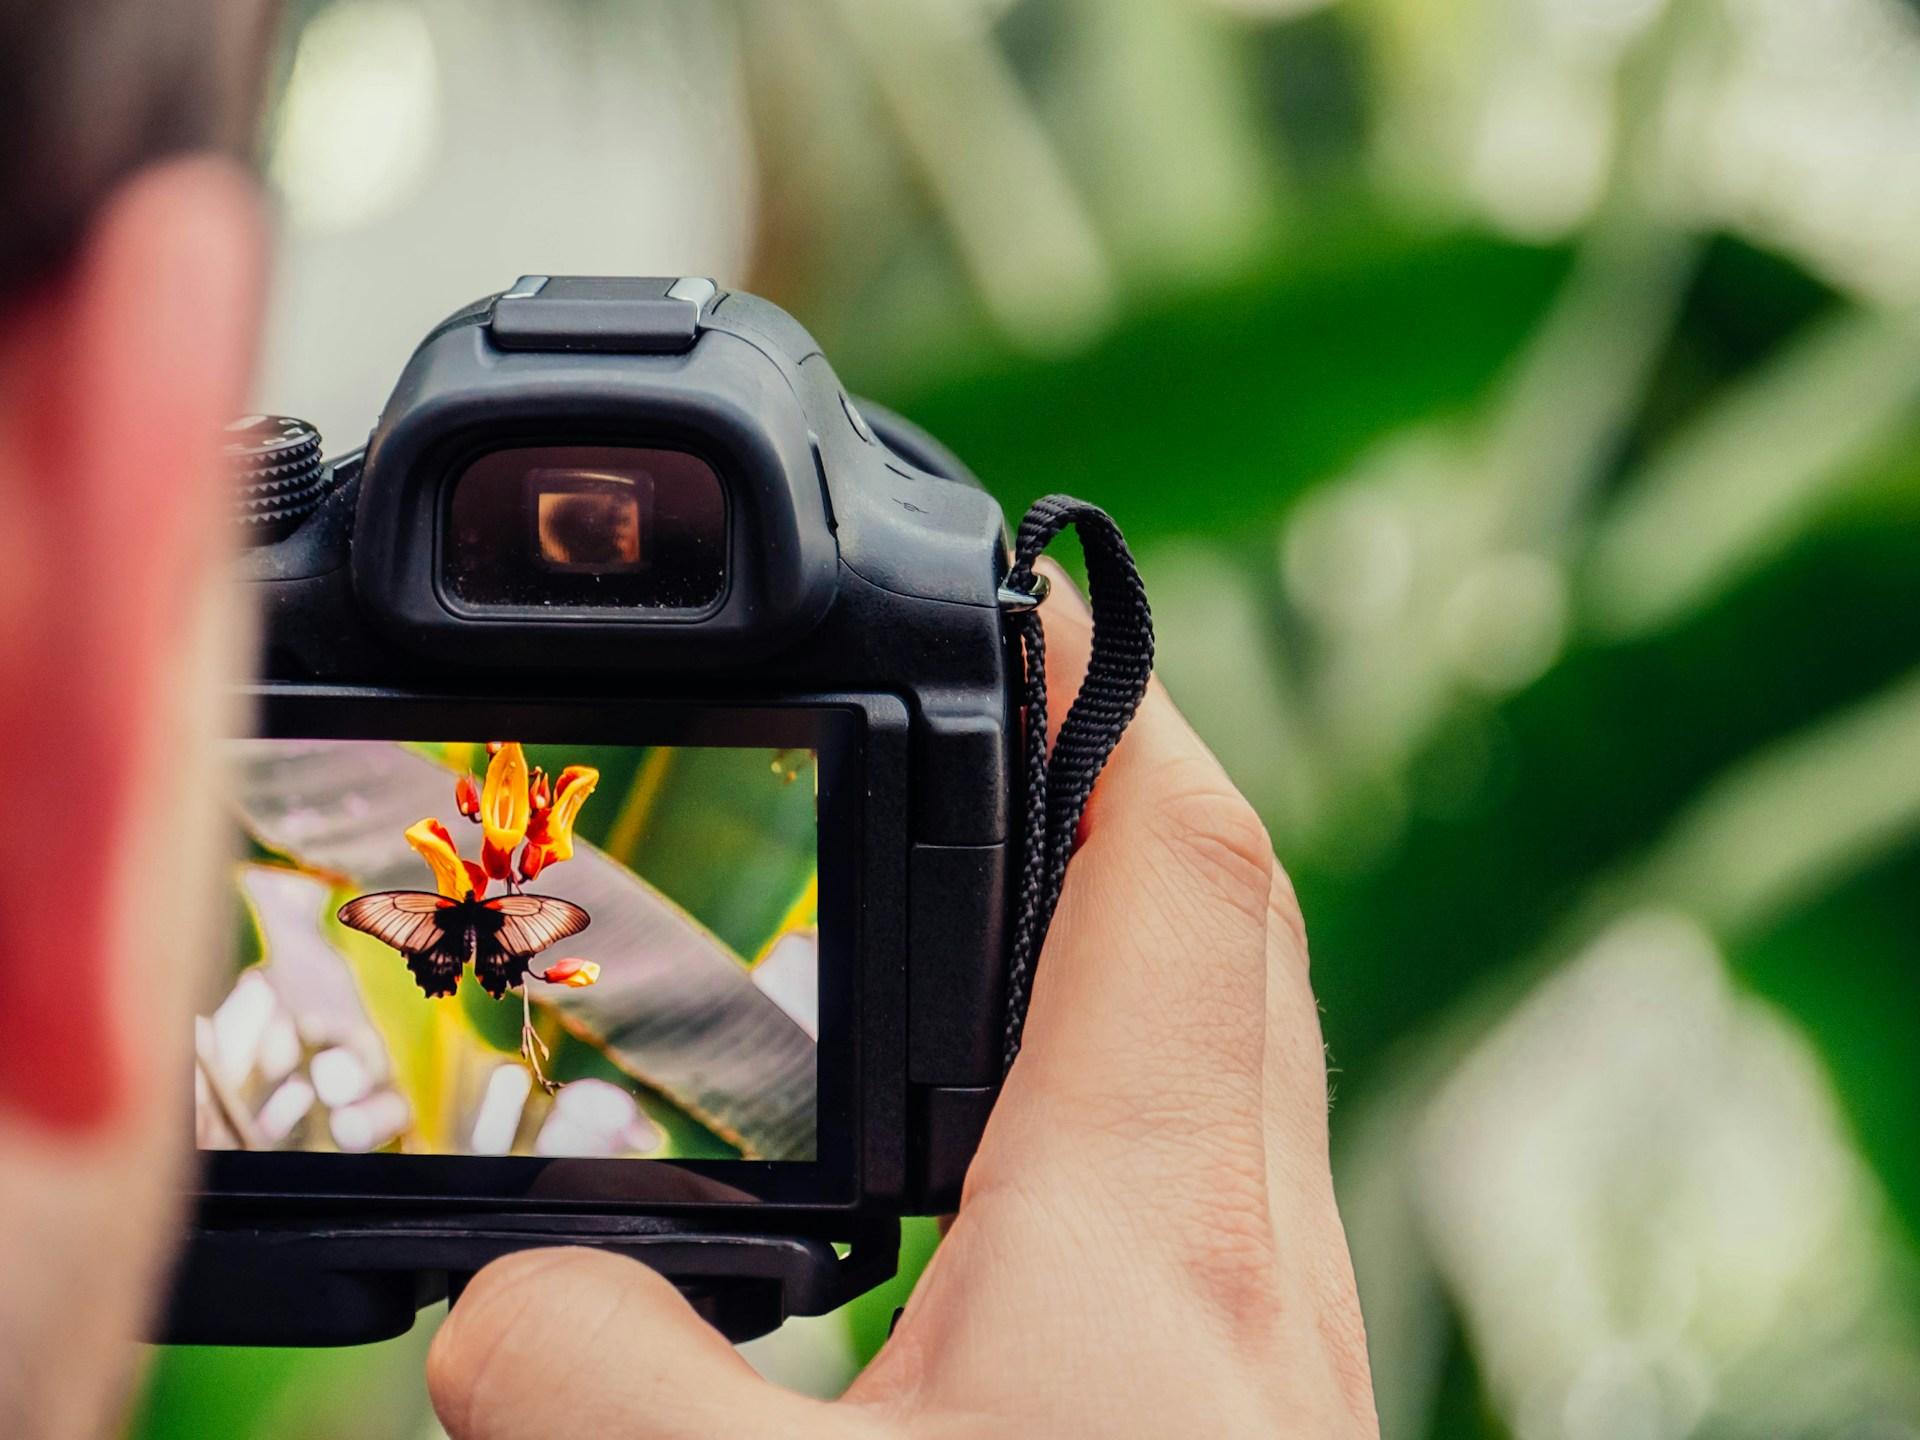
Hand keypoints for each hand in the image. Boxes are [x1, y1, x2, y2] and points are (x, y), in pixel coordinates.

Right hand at [426, 563, 1378, 1438]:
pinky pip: (1216, 1176)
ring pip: (1234, 1051)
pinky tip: (1007, 1174)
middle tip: (997, 729)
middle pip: (1225, 922)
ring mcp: (1282, 1328)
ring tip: (980, 921)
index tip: (1031, 589)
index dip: (1111, 688)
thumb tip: (497, 1301)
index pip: (1179, 852)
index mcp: (1153, 1217)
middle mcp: (1253, 1244)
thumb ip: (600, 1380)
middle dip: (1115, 788)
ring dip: (1124, 945)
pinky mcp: (1256, 1402)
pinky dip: (1119, 1098)